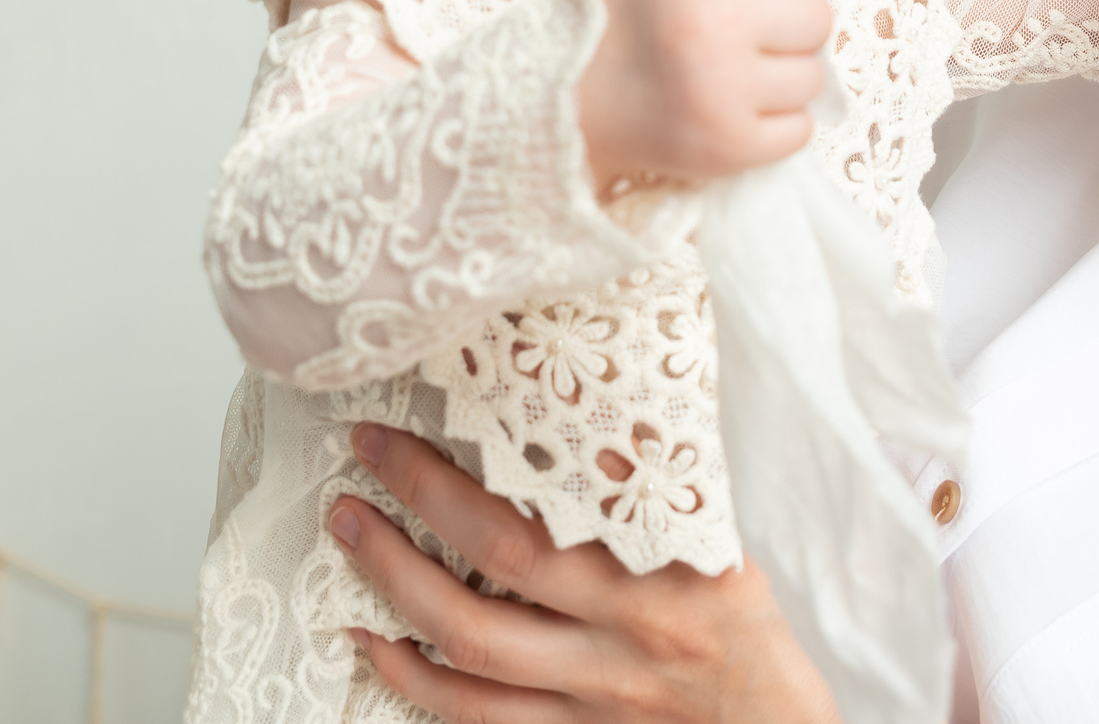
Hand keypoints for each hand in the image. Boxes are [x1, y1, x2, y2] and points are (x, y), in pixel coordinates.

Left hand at [330, 424, 841, 723]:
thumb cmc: (747, 621)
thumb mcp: (718, 536)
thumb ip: (651, 480)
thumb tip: (579, 405)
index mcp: (658, 570)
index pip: (539, 519)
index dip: (451, 482)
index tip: (397, 438)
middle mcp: (620, 635)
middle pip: (491, 581)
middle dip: (406, 531)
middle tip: (354, 486)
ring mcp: (590, 695)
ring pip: (471, 655)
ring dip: (395, 598)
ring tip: (351, 544)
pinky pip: (476, 717)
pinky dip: (415, 682)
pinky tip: (378, 647)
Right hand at [577, 0, 833, 191]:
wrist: (563, 102)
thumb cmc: (616, 19)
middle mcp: (713, 23)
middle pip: (816, 18)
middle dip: (799, 23)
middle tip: (770, 32)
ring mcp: (723, 91)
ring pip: (813, 77)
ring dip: (790, 75)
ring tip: (752, 74)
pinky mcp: (728, 147)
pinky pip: (800, 130)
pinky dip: (781, 123)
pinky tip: (746, 110)